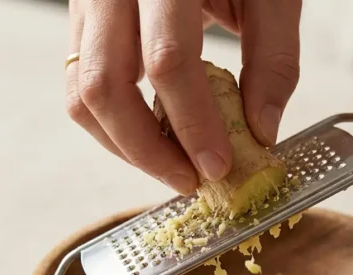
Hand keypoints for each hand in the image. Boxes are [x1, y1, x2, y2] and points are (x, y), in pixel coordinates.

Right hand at [66, 0, 301, 193]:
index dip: (193, 123)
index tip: (218, 166)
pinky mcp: (83, 18)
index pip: (167, 60)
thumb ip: (274, 57)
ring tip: (171, 164)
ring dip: (123, 143)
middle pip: (103, 85)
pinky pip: (79, 81)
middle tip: (189, 179)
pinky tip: (152, 132)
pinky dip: (112, 120)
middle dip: (146, 150)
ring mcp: (88, 2)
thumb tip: (261, 131)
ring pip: (80, 91)